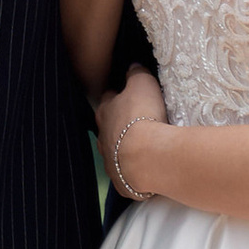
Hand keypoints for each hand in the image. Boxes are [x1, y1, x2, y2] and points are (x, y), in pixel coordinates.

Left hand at [95, 66, 167, 199]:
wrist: (146, 157)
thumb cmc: (142, 116)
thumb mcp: (143, 84)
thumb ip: (136, 73)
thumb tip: (133, 66)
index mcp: (105, 111)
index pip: (108, 99)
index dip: (118, 96)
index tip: (128, 95)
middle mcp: (102, 137)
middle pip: (108, 127)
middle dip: (118, 124)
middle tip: (135, 122)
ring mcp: (109, 161)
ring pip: (114, 151)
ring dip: (124, 148)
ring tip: (141, 147)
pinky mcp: (120, 181)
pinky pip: (125, 173)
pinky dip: (133, 169)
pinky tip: (145, 168)